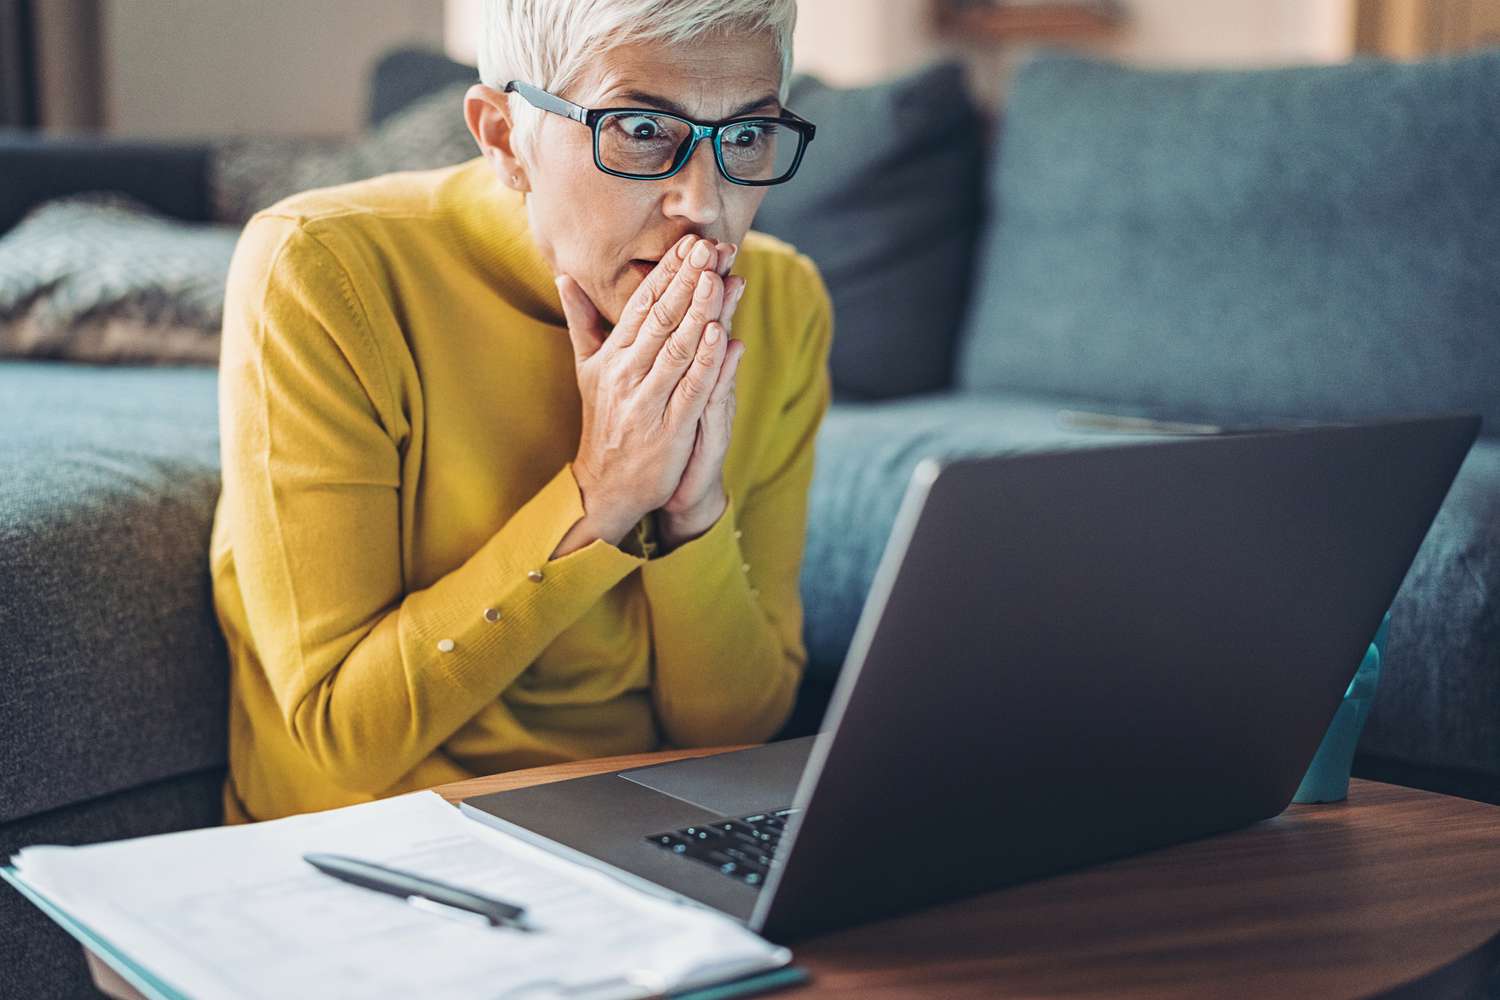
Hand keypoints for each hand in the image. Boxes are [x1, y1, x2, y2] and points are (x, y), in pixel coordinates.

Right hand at [555, 234, 741, 545]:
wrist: (604, 486)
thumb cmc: (603, 422)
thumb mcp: (587, 368)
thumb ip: (582, 321)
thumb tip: (565, 276)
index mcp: (612, 355)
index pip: (642, 303)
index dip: (667, 272)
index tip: (690, 242)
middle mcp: (626, 373)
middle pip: (661, 317)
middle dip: (688, 280)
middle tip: (711, 246)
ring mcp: (647, 401)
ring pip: (677, 347)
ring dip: (700, 310)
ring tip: (720, 276)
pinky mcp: (668, 429)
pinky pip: (690, 388)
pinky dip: (706, 361)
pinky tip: (722, 335)